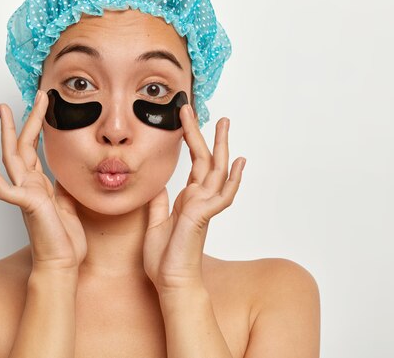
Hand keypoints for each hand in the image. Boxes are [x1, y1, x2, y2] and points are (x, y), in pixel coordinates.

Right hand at [0, 91, 86, 272]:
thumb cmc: (65, 240)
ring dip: (7, 133)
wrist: (63, 264)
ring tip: (4, 111)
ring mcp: (25, 194)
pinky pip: (4, 188)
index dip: (37, 126)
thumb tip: (65, 171)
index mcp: (40, 184)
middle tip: (31, 96)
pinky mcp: (26, 205)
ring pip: (12, 158)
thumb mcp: (69, 204)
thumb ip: (62, 185)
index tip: (42, 106)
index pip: (35, 149)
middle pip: (22, 145)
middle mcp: (29, 185)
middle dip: (24, 119)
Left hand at [143, 105, 245, 291]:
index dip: (191, 140)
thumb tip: (159, 186)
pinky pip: (222, 194)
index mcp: (188, 199)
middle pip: (207, 160)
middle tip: (208, 112)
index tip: (186, 120)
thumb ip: (159, 202)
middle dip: (206, 135)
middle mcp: (199, 199)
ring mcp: (204, 207)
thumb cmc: (164, 258)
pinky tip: (239, 162)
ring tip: (224, 123)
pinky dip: (233, 179)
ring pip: (217, 171)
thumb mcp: (154, 222)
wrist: (169, 281)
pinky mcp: (203, 216)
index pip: (193, 164)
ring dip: (221, 146)